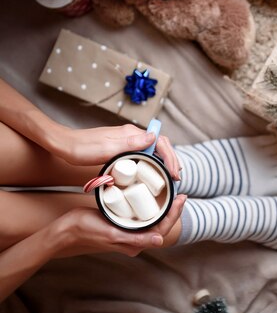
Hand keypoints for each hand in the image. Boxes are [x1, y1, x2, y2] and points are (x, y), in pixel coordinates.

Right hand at [54, 194, 186, 257]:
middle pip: (160, 223)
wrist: (68, 229)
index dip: (174, 214)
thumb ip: (134, 239)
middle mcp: (134, 239)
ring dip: (163, 206)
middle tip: (179, 192)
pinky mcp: (122, 222)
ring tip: (170, 192)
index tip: (181, 197)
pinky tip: (152, 194)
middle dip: (172, 209)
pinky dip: (150, 204)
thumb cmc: (88, 230)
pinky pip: (141, 214)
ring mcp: (128, 231)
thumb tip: (160, 240)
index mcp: (135, 244)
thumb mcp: (112, 233)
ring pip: (152, 218)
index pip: (162, 229)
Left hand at [55, 124, 180, 179]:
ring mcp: (126, 141)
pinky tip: (152, 174)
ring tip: (170, 177)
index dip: (170, 157)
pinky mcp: (121, 148)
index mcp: (131, 134)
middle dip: (171, 160)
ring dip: (164, 162)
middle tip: (176, 178)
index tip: (174, 173)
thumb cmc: (82, 148)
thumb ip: (130, 143)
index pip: (160, 142)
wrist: (64, 145)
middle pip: (160, 145)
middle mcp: (132, 135)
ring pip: (153, 151)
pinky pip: (143, 155)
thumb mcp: (106, 149)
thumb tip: (154, 138)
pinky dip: (152, 164)